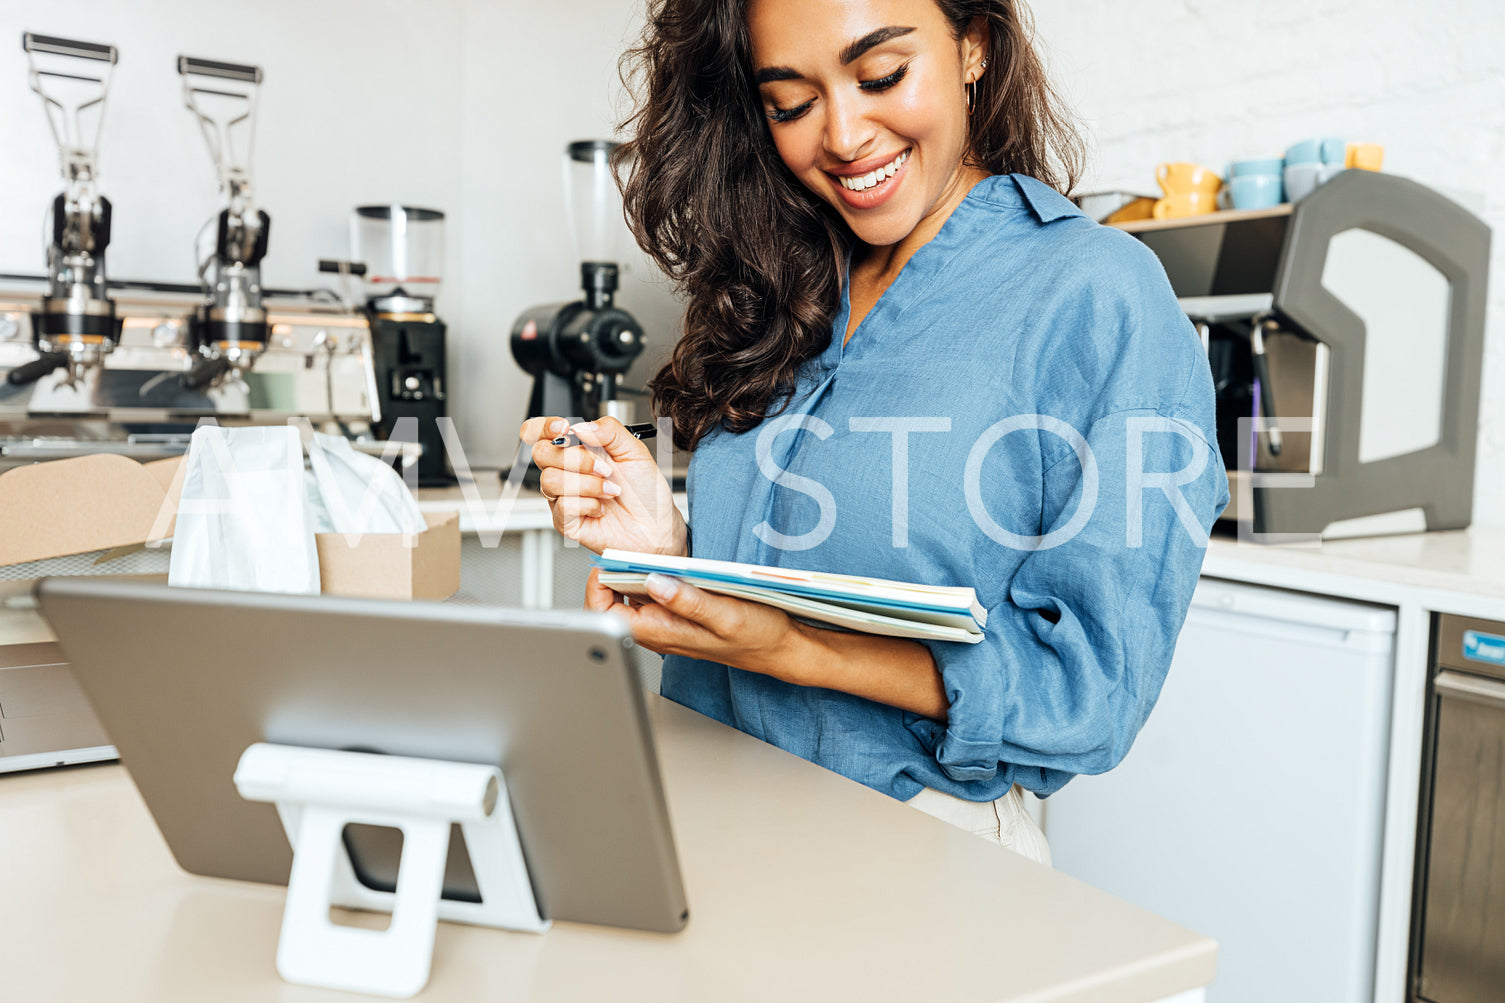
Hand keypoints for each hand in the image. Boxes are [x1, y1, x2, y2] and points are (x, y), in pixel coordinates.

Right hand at [520, 416, 687, 556]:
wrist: (656, 526)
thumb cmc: (645, 491)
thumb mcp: (635, 451)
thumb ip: (609, 431)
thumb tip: (581, 426)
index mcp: (580, 449)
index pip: (543, 432)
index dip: (544, 426)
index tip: (563, 428)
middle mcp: (567, 471)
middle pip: (541, 453)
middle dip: (575, 459)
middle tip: (605, 469)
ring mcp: (564, 496)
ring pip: (550, 480)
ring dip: (587, 484)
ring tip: (610, 490)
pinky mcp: (565, 520)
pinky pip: (562, 505)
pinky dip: (588, 504)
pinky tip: (601, 508)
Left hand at [585, 567, 805, 680]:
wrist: (779, 648)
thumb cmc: (757, 636)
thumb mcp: (725, 614)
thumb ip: (688, 601)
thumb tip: (654, 583)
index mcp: (661, 631)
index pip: (605, 613)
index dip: (599, 585)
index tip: (609, 562)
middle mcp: (659, 631)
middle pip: (615, 602)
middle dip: (617, 574)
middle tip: (629, 551)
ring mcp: (668, 625)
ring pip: (635, 598)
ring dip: (636, 575)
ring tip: (649, 556)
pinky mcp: (679, 617)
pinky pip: (654, 597)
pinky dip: (655, 579)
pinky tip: (672, 568)